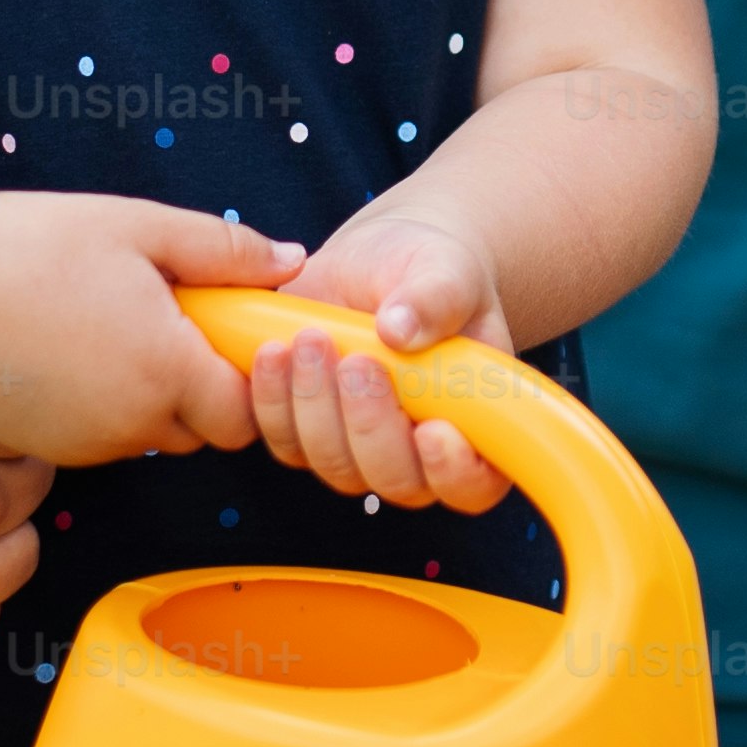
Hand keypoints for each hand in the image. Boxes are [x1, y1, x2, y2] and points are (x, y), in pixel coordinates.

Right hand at [0, 194, 295, 482]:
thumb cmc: (35, 246)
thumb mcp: (142, 227)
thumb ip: (226, 251)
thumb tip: (290, 263)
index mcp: (166, 371)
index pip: (245, 412)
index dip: (245, 376)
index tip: (225, 333)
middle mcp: (129, 424)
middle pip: (201, 431)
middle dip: (201, 388)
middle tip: (168, 321)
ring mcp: (83, 444)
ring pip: (149, 437)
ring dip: (152, 399)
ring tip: (114, 329)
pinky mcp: (43, 449)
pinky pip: (99, 441)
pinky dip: (104, 409)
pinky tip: (75, 353)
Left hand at [254, 211, 512, 512]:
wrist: (379, 264)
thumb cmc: (431, 275)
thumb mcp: (447, 272)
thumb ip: (435, 300)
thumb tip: (400, 329)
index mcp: (474, 427)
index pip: (474, 482)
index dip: (455, 472)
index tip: (433, 430)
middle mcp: (417, 453)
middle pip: (394, 480)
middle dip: (371, 425)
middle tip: (357, 363)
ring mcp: (356, 448)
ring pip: (332, 462)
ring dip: (316, 405)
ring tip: (312, 337)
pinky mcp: (303, 431)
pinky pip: (281, 438)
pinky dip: (272, 399)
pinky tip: (274, 351)